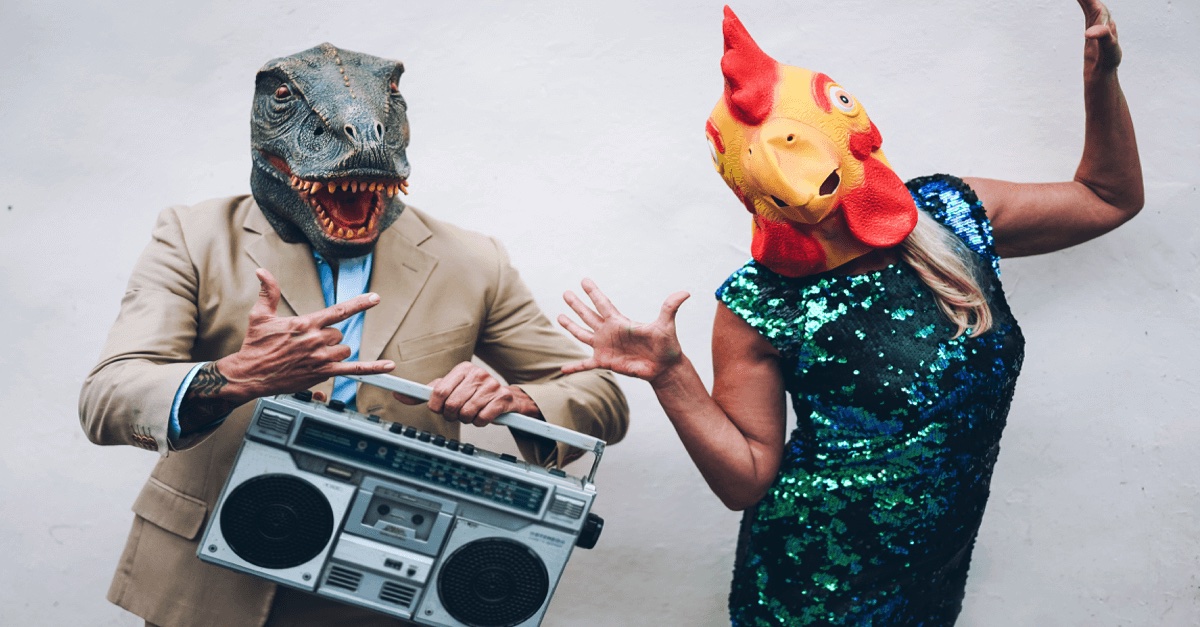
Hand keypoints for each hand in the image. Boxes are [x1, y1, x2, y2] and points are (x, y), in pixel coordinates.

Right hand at [214, 268, 394, 402]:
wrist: (250, 374)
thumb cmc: (255, 346)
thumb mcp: (260, 315)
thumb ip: (268, 292)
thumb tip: (263, 272)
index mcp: (306, 324)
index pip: (339, 311)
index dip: (359, 303)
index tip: (375, 297)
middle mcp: (317, 341)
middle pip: (340, 334)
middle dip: (329, 337)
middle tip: (309, 343)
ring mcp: (321, 359)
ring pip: (344, 350)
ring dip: (335, 351)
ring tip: (314, 355)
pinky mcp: (322, 374)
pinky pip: (354, 371)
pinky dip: (373, 369)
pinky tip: (388, 366)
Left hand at [392, 362, 540, 425]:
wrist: (506, 398)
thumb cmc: (473, 394)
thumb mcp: (450, 389)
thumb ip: (426, 393)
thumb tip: (398, 394)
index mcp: (463, 369)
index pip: (439, 391)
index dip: (436, 406)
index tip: (439, 409)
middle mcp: (478, 374)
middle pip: (452, 405)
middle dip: (452, 415)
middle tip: (457, 413)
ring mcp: (492, 386)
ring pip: (467, 414)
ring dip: (467, 419)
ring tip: (471, 413)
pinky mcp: (503, 399)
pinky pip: (482, 419)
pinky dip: (480, 422)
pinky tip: (483, 416)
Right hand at [557, 278, 689, 384]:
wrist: (664, 368)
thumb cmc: (666, 345)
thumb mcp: (666, 325)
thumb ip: (670, 308)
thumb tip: (685, 292)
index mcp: (620, 322)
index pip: (603, 303)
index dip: (593, 292)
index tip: (584, 280)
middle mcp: (609, 332)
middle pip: (588, 315)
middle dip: (577, 305)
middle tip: (565, 293)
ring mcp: (605, 347)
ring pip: (583, 334)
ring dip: (571, 327)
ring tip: (559, 317)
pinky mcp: (605, 362)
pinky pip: (585, 365)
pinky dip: (574, 367)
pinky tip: (562, 370)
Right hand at [1077, 0, 1120, 70]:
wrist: (1105, 70)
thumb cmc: (1108, 60)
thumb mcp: (1109, 48)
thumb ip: (1103, 37)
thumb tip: (1089, 32)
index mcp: (1105, 20)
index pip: (1094, 3)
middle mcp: (1103, 17)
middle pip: (1091, 0)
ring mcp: (1097, 20)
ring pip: (1089, 2)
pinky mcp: (1091, 25)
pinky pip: (1086, 8)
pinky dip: (1082, 1)